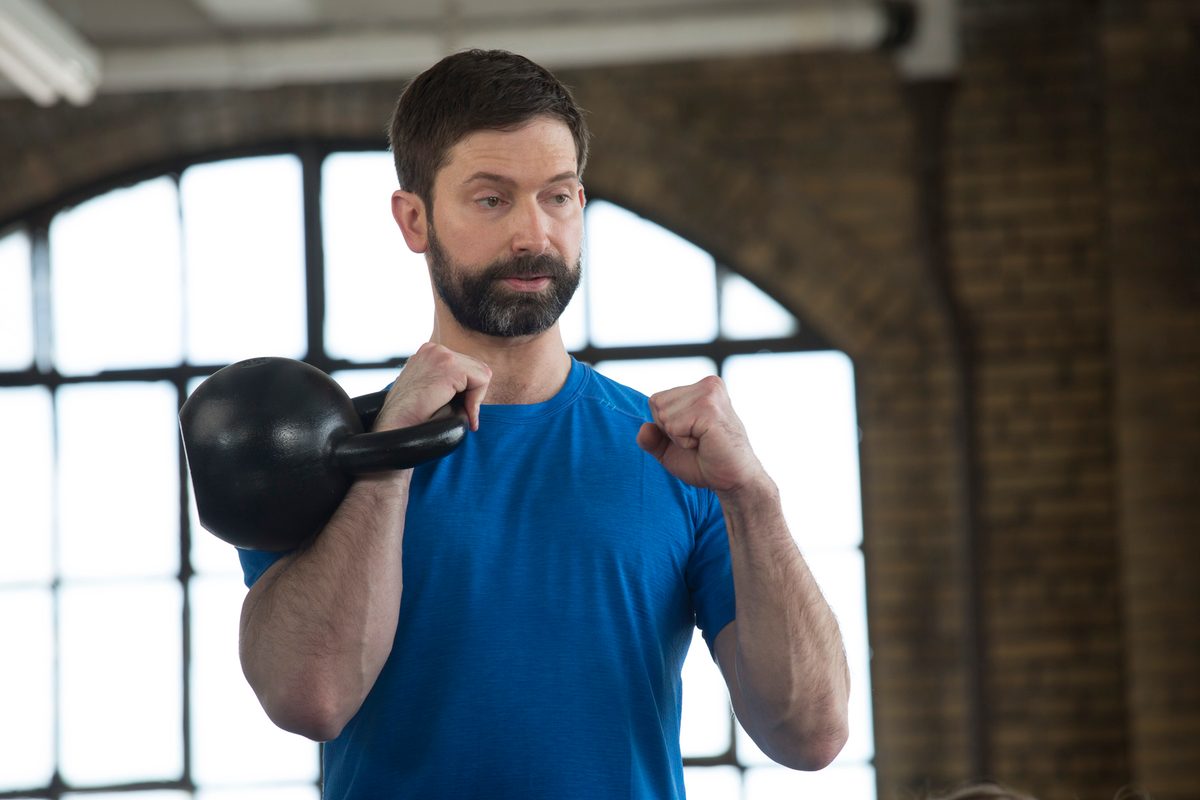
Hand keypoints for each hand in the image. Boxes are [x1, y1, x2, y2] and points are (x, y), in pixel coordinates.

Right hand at [374, 342, 490, 431]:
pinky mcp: (449, 366)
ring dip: (474, 398)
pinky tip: (462, 412)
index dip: (467, 391)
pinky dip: (476, 400)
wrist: (395, 429)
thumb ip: (450, 384)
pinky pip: (482, 379)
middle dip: (472, 393)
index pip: (465, 366)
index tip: (461, 410)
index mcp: (428, 353)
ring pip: (481, 373)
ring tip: (461, 414)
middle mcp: (433, 349)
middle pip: (475, 368)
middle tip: (464, 415)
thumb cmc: (411, 417)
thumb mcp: (432, 392)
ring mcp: (440, 355)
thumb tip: (477, 388)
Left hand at [636, 376, 765, 495]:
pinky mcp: (710, 410)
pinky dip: (684, 442)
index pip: (656, 400)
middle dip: (670, 430)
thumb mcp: (670, 450)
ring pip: (664, 415)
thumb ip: (651, 438)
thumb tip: (643, 428)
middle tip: (699, 440)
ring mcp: (710, 394)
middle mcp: (708, 385)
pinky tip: (705, 443)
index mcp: (702, 387)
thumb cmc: (705, 463)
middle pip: (657, 404)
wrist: (733, 480)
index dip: (666, 425)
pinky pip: (674, 426)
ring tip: (703, 441)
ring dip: (678, 437)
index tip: (693, 435)